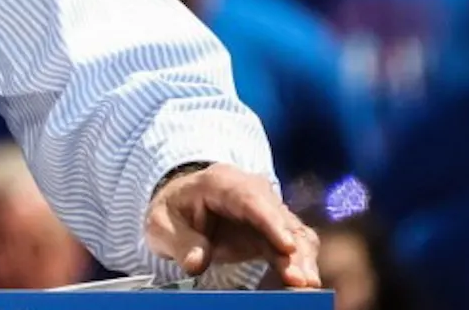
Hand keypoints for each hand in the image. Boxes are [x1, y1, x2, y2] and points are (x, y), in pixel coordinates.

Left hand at [144, 163, 320, 288]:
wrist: (181, 206)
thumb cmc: (173, 213)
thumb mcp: (161, 225)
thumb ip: (180, 242)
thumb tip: (197, 262)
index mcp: (220, 182)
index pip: (249, 197)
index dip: (270, 221)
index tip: (286, 246)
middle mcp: (250, 191)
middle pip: (278, 214)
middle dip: (293, 247)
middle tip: (301, 280)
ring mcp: (265, 210)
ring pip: (293, 229)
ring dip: (303, 257)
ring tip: (306, 285)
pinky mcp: (273, 231)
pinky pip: (294, 244)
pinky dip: (302, 262)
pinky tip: (305, 282)